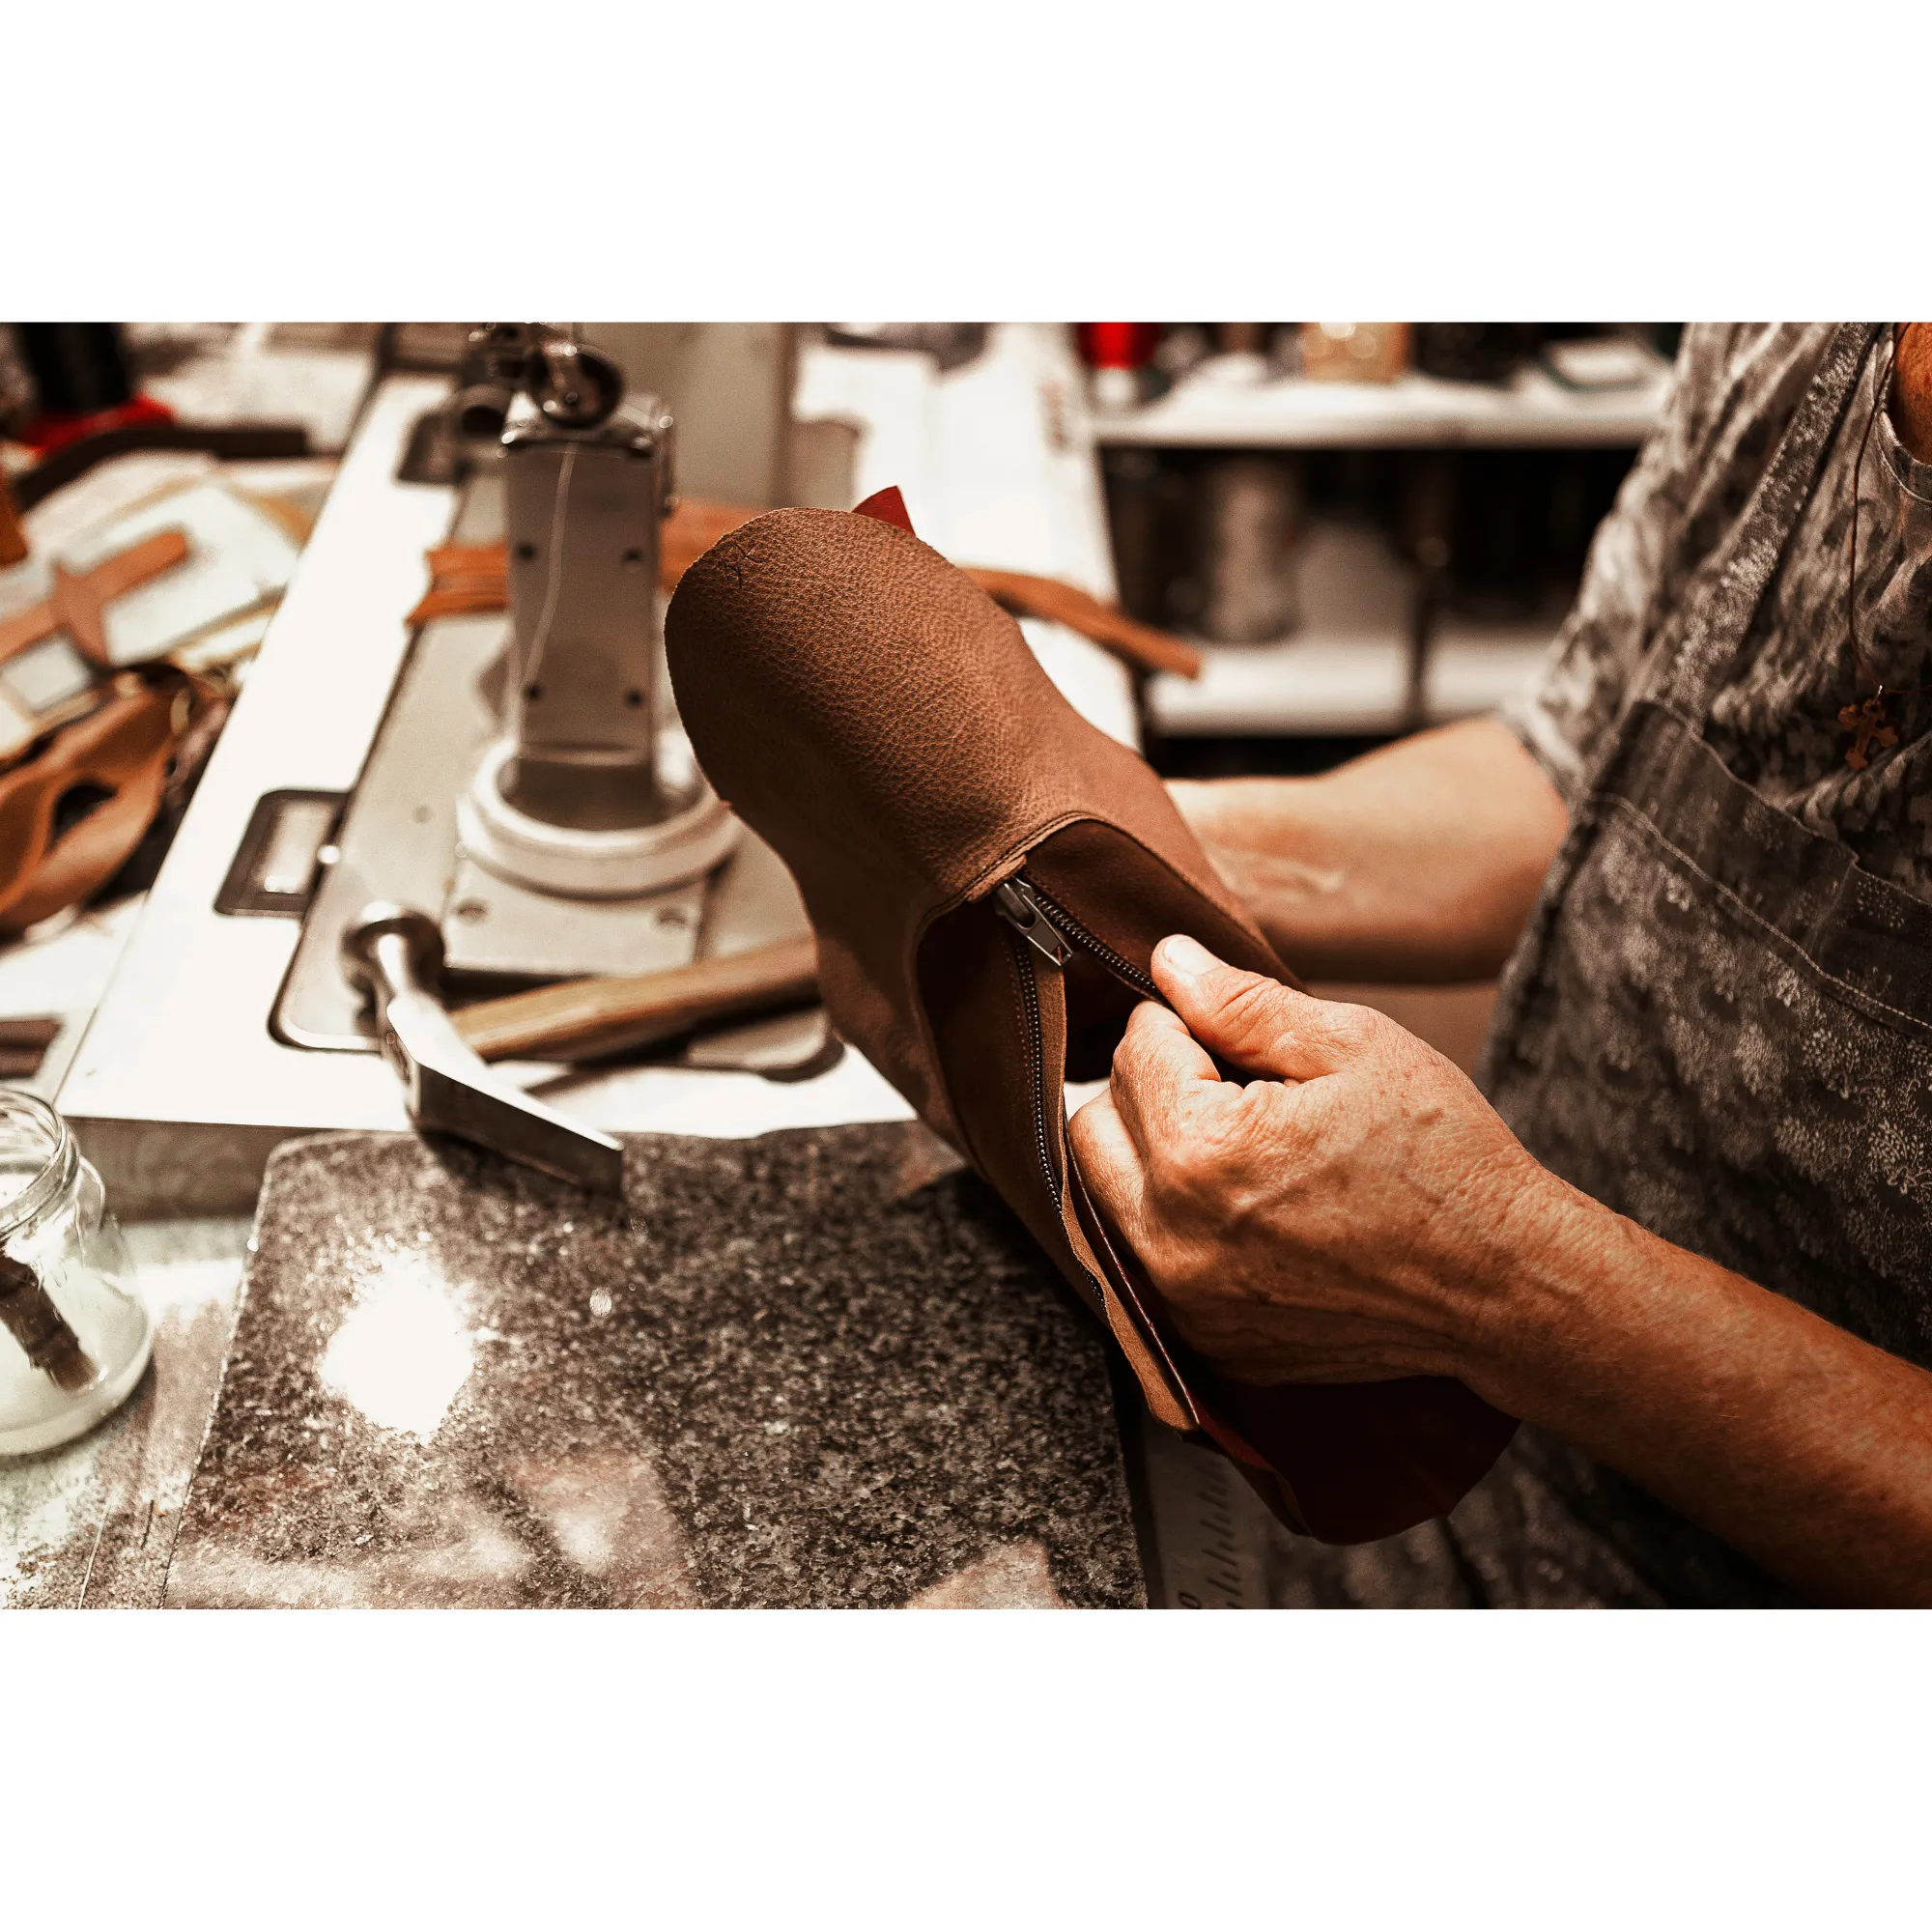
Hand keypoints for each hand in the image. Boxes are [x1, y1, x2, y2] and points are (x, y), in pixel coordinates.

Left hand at [1067, 934, 1568, 1388]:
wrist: (1505, 1287)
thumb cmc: (1444, 1160)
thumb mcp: (1351, 1046)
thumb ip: (1241, 1003)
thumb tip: (1168, 962)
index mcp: (1198, 1154)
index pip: (1134, 1050)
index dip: (1184, 1023)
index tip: (1235, 1036)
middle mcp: (1168, 1239)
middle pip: (1092, 1126)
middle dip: (1145, 1088)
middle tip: (1228, 1085)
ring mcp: (1182, 1302)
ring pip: (1104, 1197)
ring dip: (1146, 1157)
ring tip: (1239, 1145)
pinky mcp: (1206, 1341)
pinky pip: (1146, 1263)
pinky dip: (1174, 1226)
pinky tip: (1246, 1210)